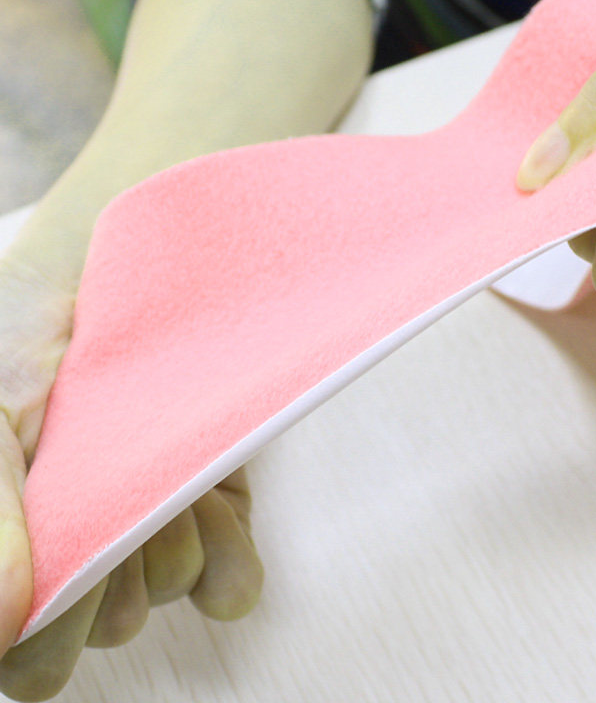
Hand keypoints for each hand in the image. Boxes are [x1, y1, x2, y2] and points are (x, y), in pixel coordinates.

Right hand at [0, 255, 262, 702]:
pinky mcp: (217, 521)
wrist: (123, 280)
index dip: (52, 612)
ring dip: (169, 532)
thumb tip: (6, 621)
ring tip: (157, 454)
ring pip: (163, 596)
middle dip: (112, 567)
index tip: (71, 532)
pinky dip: (226, 545)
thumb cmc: (34, 338)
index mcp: (23, 549)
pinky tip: (208, 492)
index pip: (31, 655)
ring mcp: (154, 541)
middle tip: (112, 480)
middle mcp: (84, 558)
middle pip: (103, 632)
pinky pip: (231, 587)